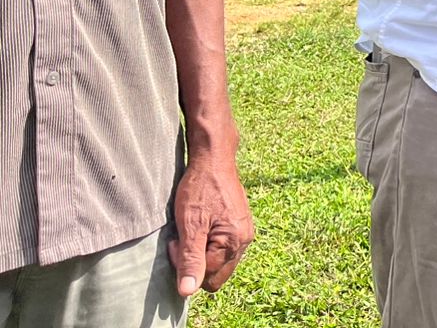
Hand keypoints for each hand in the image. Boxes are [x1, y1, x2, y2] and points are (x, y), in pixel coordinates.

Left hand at [168, 152, 253, 295]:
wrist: (214, 158)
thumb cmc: (200, 188)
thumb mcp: (189, 225)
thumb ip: (190, 260)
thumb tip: (187, 291)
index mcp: (234, 242)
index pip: (206, 278)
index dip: (186, 265)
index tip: (178, 242)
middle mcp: (245, 240)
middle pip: (216, 274)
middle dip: (196, 262)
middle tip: (184, 237)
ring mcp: (245, 232)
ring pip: (219, 261)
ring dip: (202, 252)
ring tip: (192, 229)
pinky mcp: (241, 224)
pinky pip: (223, 248)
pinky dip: (208, 242)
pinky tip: (201, 224)